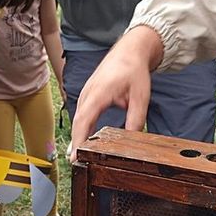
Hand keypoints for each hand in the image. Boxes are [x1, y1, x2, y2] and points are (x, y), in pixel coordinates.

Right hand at [69, 26, 162, 160]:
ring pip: (78, 119)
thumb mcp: (140, 96)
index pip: (84, 121)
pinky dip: (81, 128)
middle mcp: (88, 94)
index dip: (78, 140)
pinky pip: (81, 114)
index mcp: (99, 93)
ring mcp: (86, 94)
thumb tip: (132, 139)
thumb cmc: (133, 70)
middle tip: (76, 164)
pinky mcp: (88, 95)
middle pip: (78, 123)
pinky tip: (83, 142)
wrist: (129, 51)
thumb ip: (136, 119)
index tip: (75, 156)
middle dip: (75, 143)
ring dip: (77, 137)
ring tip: (78, 158)